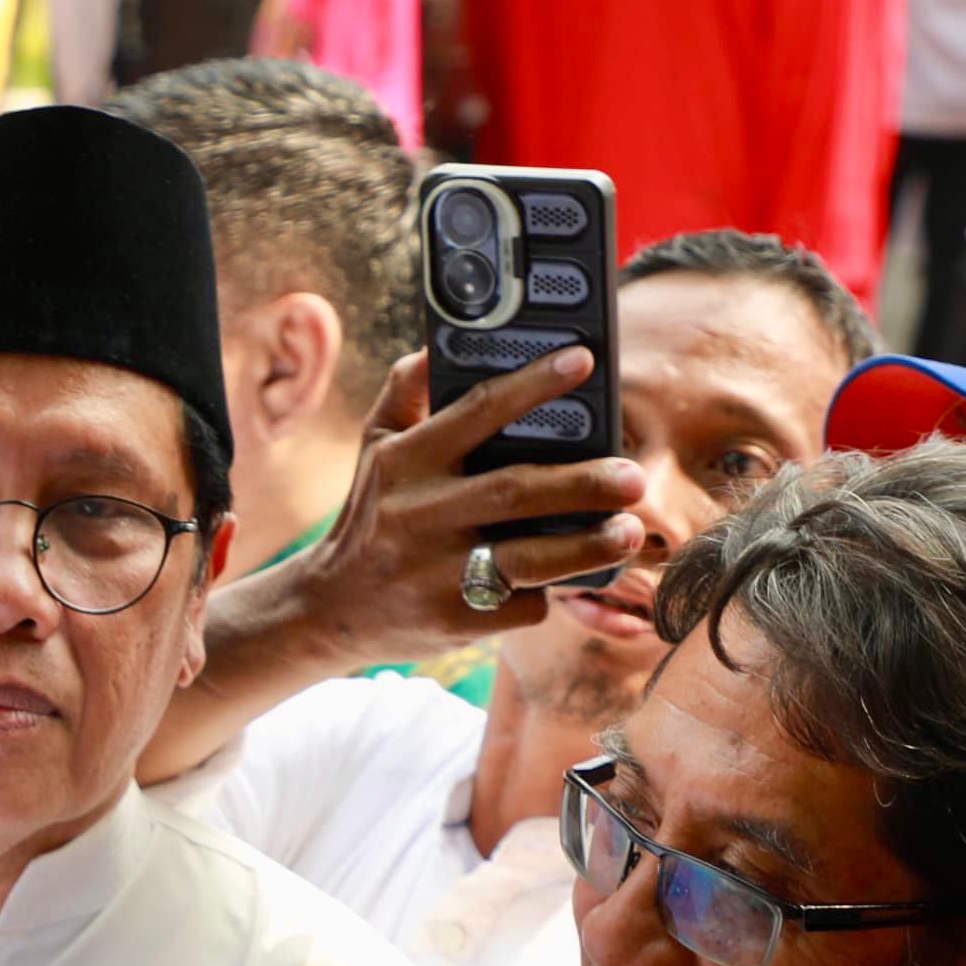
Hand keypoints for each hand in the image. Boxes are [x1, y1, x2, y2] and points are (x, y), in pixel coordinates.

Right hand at [275, 349, 648, 665]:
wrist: (332, 609)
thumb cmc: (372, 516)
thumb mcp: (373, 450)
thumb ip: (403, 393)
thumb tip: (438, 344)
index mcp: (403, 463)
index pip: (475, 412)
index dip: (531, 384)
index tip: (581, 360)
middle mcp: (417, 515)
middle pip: (515, 491)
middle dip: (582, 483)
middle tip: (633, 476)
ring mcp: (434, 573)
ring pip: (528, 558)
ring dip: (587, 547)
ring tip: (629, 533)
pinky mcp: (453, 621)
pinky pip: (520, 604)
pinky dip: (546, 591)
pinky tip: (560, 580)